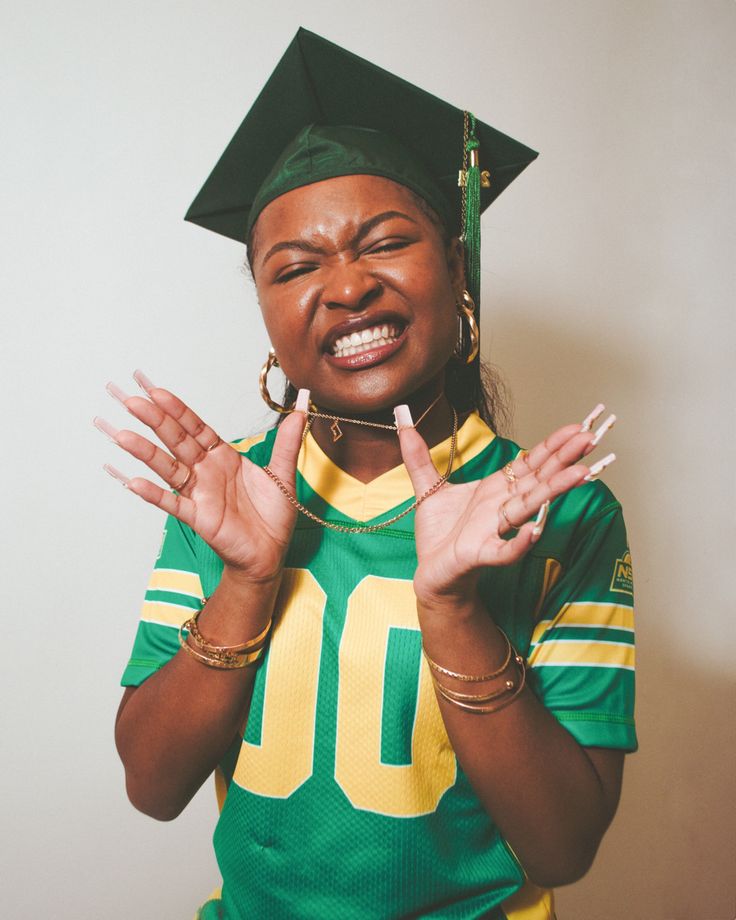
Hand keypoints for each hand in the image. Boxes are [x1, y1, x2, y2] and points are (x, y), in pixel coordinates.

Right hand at [97, 372, 308, 582]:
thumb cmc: (272, 514)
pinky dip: (154, 494)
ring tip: (121, 435)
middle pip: (176, 440)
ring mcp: (199, 493)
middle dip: (154, 420)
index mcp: (222, 456)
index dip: (176, 408)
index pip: (195, 427)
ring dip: (145, 452)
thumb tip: (304, 404)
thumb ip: (288, 439)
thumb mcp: (283, 472)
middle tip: (131, 399)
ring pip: (168, 467)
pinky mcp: (199, 518)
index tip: (154, 389)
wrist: (271, 552)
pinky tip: (133, 482)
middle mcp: (206, 471)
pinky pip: (173, 504)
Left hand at [395, 404, 615, 603]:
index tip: (578, 426)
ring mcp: (495, 530)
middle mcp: (502, 507)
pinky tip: (534, 531)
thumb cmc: (438, 534)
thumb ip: (417, 454)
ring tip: (581, 475)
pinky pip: (505, 549)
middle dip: (564, 459)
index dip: (553, 445)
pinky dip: (520, 541)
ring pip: (530, 507)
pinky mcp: (481, 554)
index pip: (530, 463)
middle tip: (591, 439)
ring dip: (554, 491)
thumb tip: (402, 417)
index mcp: (496, 489)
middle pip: (538, 479)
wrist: (430, 573)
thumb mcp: (426, 488)